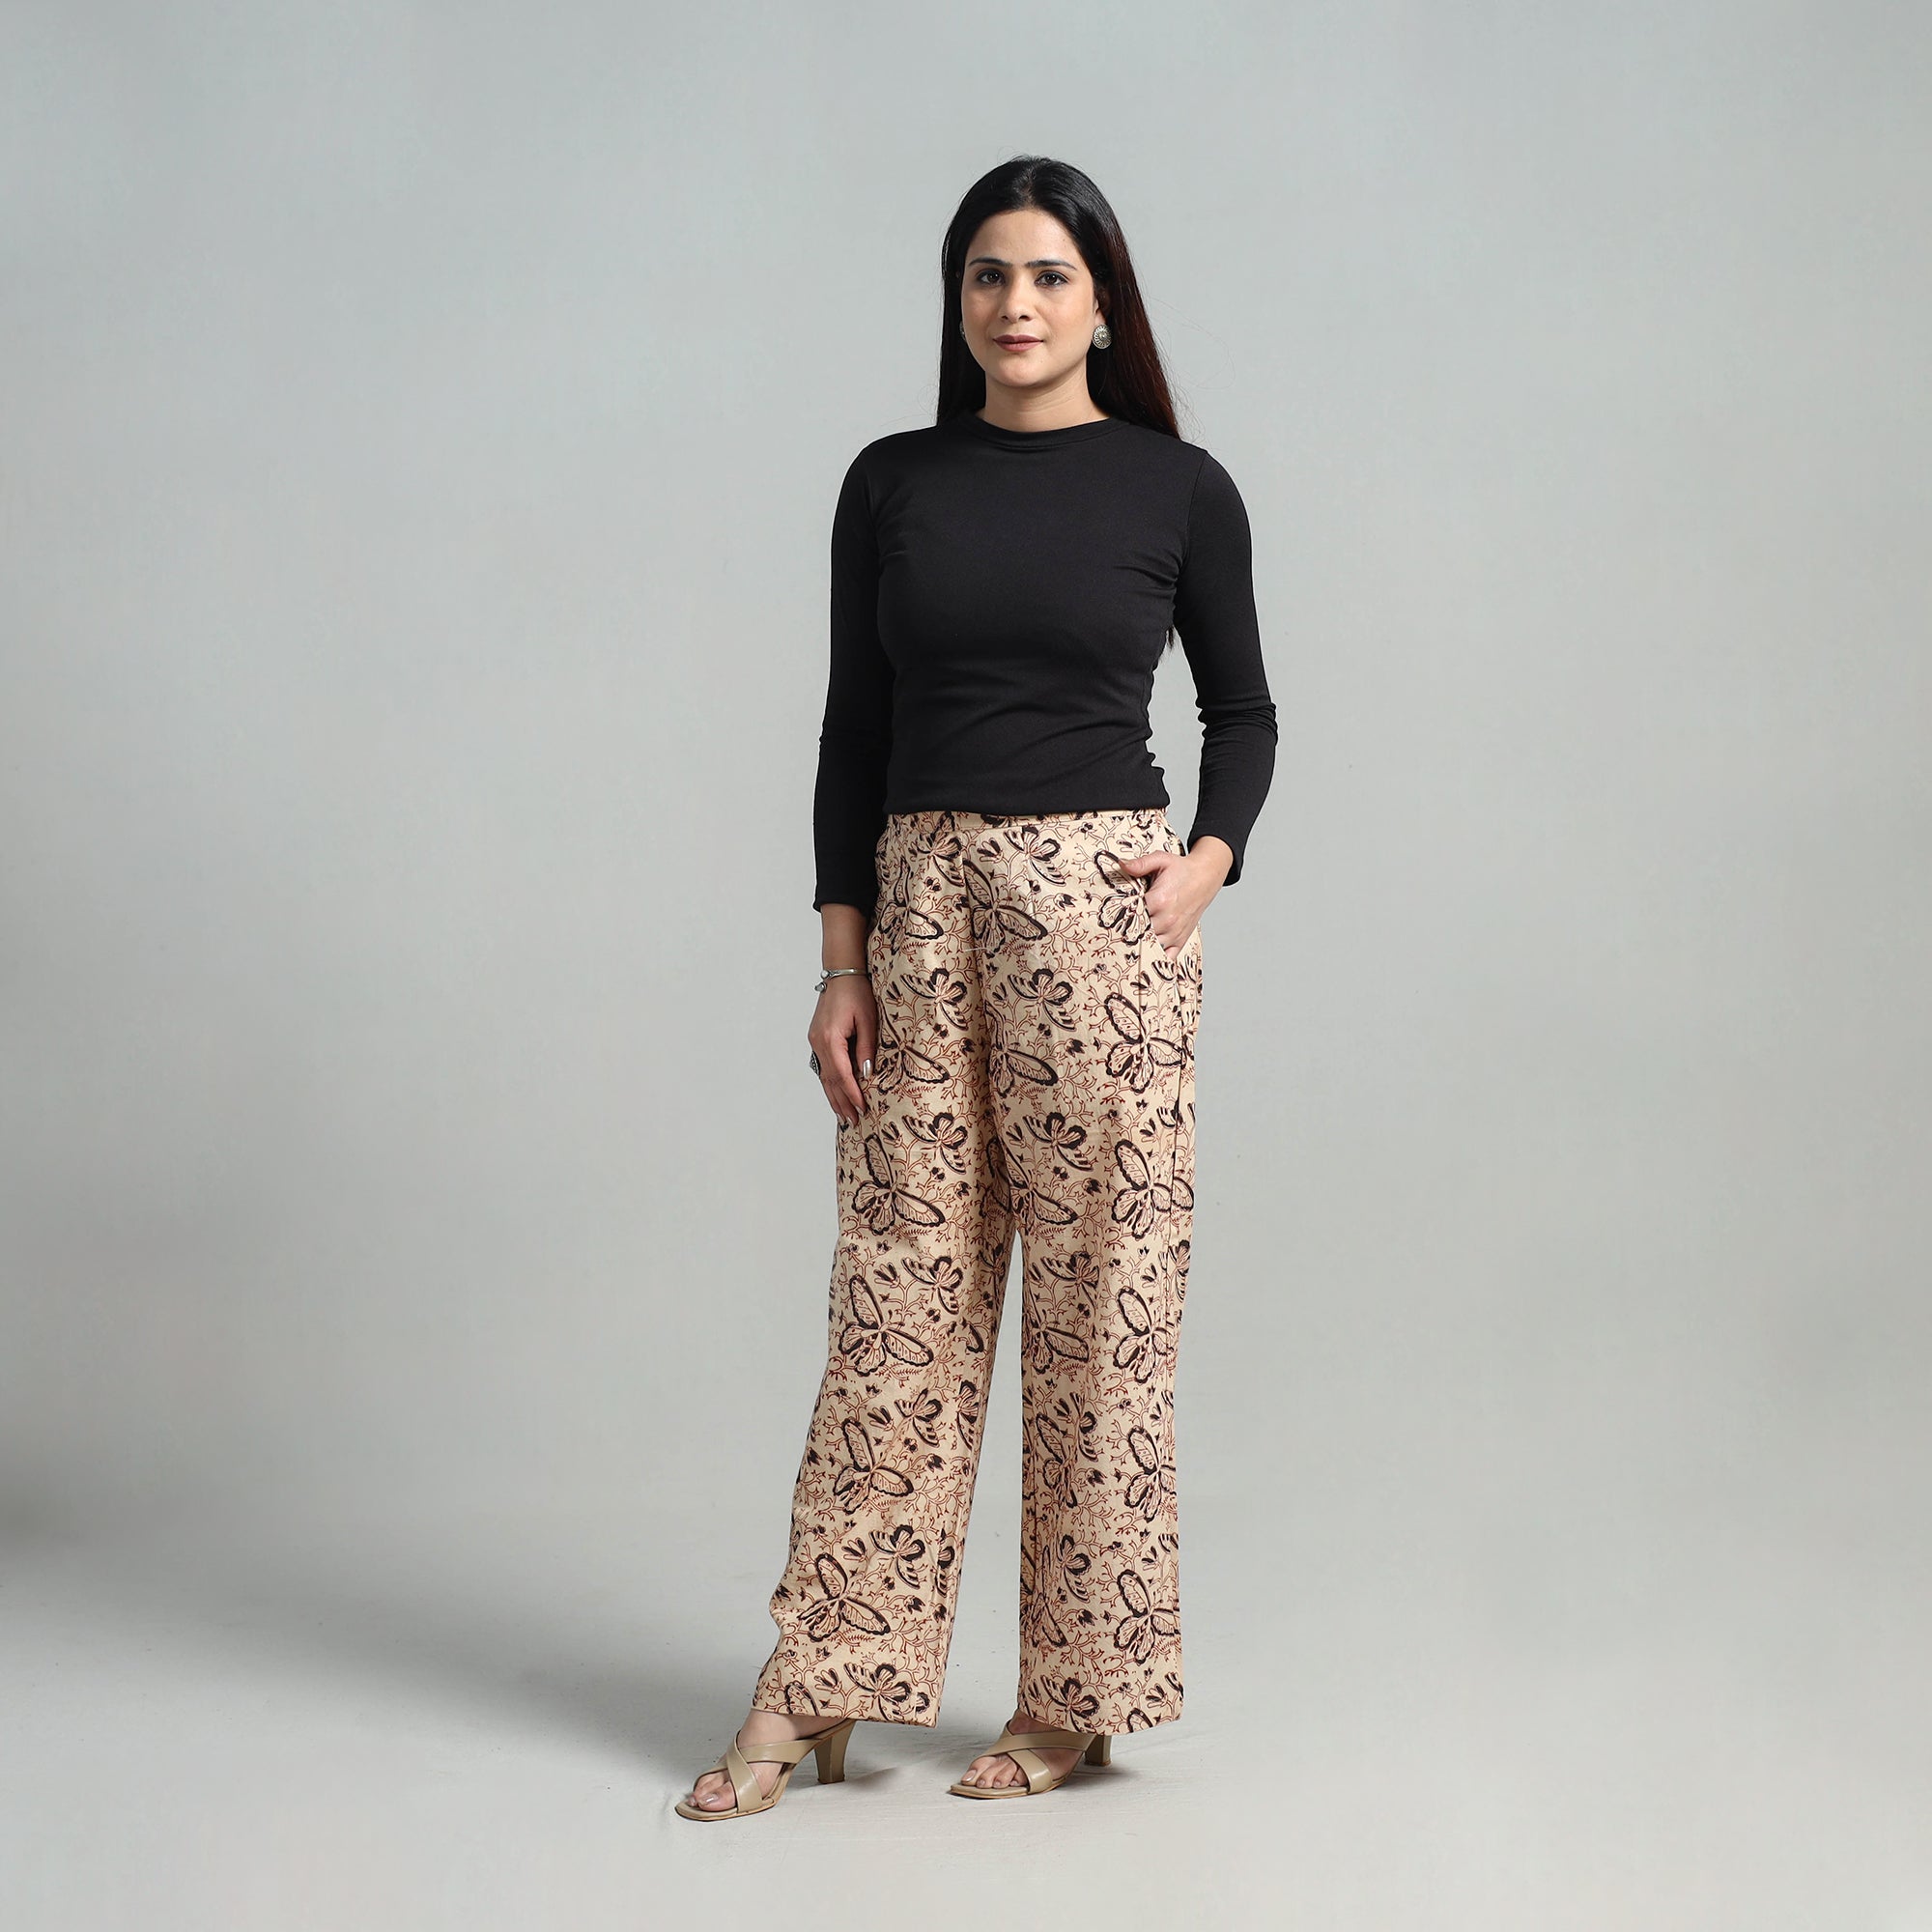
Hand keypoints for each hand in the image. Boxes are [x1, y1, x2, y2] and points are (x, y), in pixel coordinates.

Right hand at [808, 973, 876, 1126]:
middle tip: (853, 1121)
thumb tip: (866, 1075)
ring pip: (824, 1076)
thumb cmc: (857, 993)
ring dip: (834, 1096)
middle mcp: (817, 1043)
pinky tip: (835, 1094)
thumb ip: (866, 1048)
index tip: (862, 1109)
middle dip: (842, 1102)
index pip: (842, 1074)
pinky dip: (830, 1083)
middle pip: (830, 1080)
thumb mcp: (868, 1020)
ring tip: (844, 1116)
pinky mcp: (816, 1039)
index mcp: (830, 1038)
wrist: (841, 973)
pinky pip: (823, 1067)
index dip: (852, 1094)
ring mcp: (814, 1041)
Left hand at [1117, 836, 1230, 958]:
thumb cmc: (1182, 869)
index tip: (1110, 916)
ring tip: (1128, 940)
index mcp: (1160, 901)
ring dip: (1139, 945)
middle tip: (1115, 930)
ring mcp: (1175, 932)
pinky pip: (1166, 957)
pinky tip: (1146, 953)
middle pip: (1138, 934)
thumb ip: (1140, 864)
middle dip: (1126, 932)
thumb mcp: (1161, 860)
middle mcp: (1167, 920)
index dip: (1119, 916)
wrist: (1206, 877)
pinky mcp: (1180, 939)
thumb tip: (1121, 865)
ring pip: (1150, 947)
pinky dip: (1156, 957)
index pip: (1131, 915)